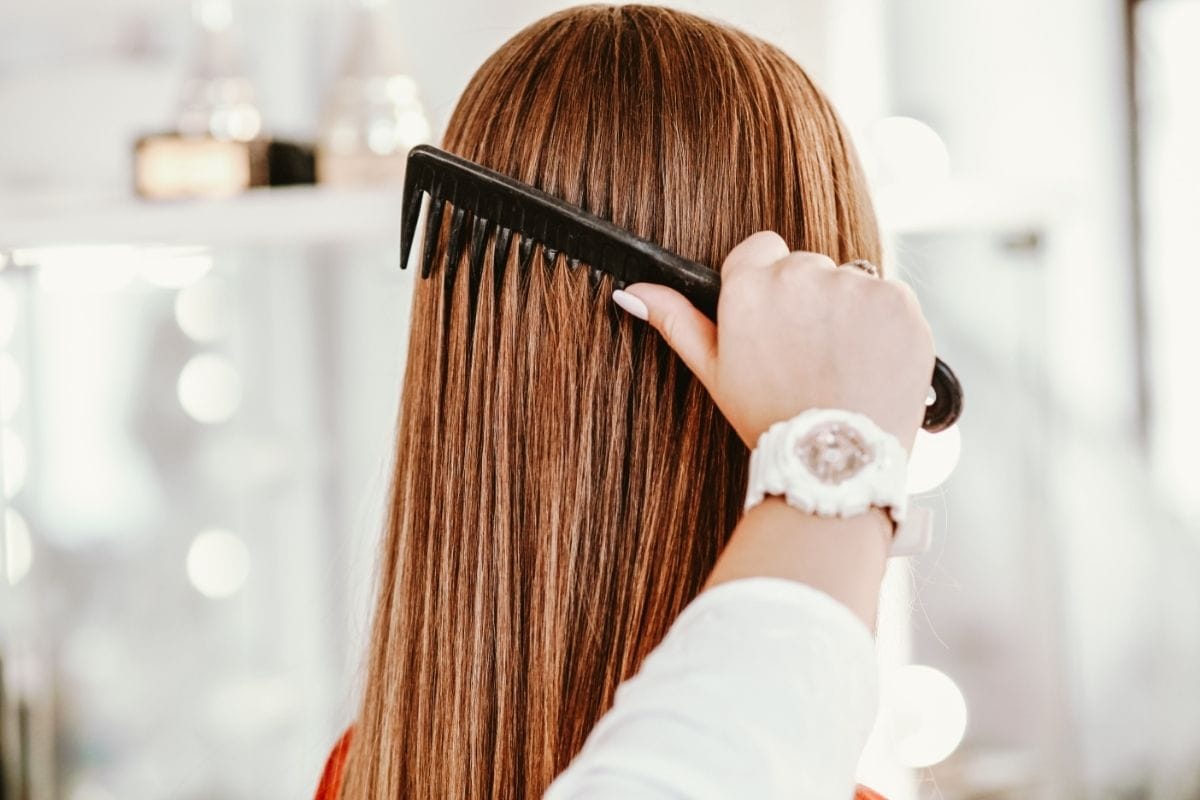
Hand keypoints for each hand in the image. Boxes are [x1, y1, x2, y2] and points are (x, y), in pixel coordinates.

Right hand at [611, 231, 935, 452]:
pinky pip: (890, 298)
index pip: (760, 250)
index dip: (768, 288)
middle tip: (808, 356)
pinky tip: (871, 363)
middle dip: (809, 301)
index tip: (775, 325)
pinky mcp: (899, 301)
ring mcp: (854, 285)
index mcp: (749, 286)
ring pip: (850, 283)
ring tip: (841, 365)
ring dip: (849, 313)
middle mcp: (800, 273)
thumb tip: (632, 290)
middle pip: (806, 266)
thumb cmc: (769, 417)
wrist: (833, 460)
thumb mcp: (715, 372)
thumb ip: (676, 321)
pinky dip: (885, 325)